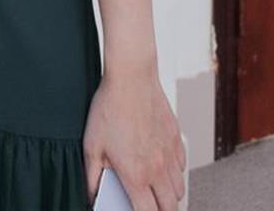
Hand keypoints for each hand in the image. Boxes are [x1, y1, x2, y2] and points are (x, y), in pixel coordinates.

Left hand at [83, 64, 185, 209]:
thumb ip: (92, 176)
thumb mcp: (91, 144)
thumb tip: (92, 196)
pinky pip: (182, 166)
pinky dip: (175, 173)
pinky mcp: (176, 138)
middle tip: (149, 207)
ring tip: (155, 191)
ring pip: (179, 189)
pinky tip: (162, 167)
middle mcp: (158, 168)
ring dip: (169, 195)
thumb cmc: (109, 108)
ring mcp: (170, 153)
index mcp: (136, 174)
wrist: (132, 75)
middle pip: (170, 207)